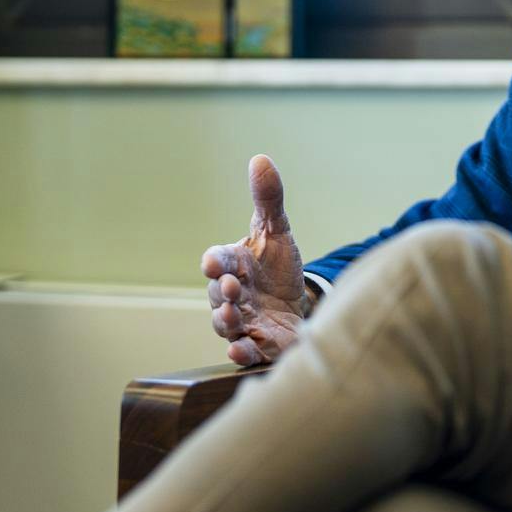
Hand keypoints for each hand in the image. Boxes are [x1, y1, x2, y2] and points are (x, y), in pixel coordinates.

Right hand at [201, 154, 311, 365]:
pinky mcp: (257, 345)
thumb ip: (268, 199)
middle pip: (218, 294)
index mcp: (233, 263)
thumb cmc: (277, 267)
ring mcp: (242, 322)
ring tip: (233, 316)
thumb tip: (260, 159)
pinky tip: (240, 351)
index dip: (214, 261)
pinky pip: (242, 351)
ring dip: (225, 321)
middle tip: (232, 286)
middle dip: (223, 291)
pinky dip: (239, 353)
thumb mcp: (277, 231)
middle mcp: (231, 294)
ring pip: (224, 324)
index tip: (214, 263)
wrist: (297, 304)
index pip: (216, 260)